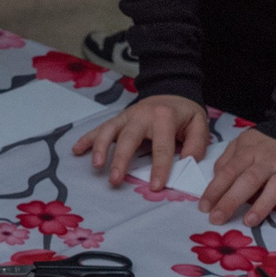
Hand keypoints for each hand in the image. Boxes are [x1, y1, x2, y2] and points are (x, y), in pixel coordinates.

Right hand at [74, 93, 209, 189]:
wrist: (171, 89)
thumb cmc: (184, 113)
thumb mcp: (199, 123)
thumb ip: (196, 144)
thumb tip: (187, 162)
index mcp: (164, 118)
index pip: (161, 147)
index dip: (159, 168)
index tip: (155, 187)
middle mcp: (142, 115)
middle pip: (129, 138)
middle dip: (121, 159)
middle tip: (115, 180)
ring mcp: (127, 116)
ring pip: (109, 131)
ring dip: (100, 148)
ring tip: (96, 166)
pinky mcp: (118, 119)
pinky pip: (100, 128)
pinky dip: (87, 138)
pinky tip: (76, 150)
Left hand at [200, 128, 275, 226]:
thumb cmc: (266, 142)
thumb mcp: (243, 142)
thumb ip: (228, 159)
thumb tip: (216, 178)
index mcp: (249, 151)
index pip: (229, 171)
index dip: (215, 189)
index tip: (204, 207)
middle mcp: (268, 160)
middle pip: (248, 180)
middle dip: (231, 200)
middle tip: (217, 218)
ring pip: (275, 186)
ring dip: (262, 204)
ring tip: (248, 221)